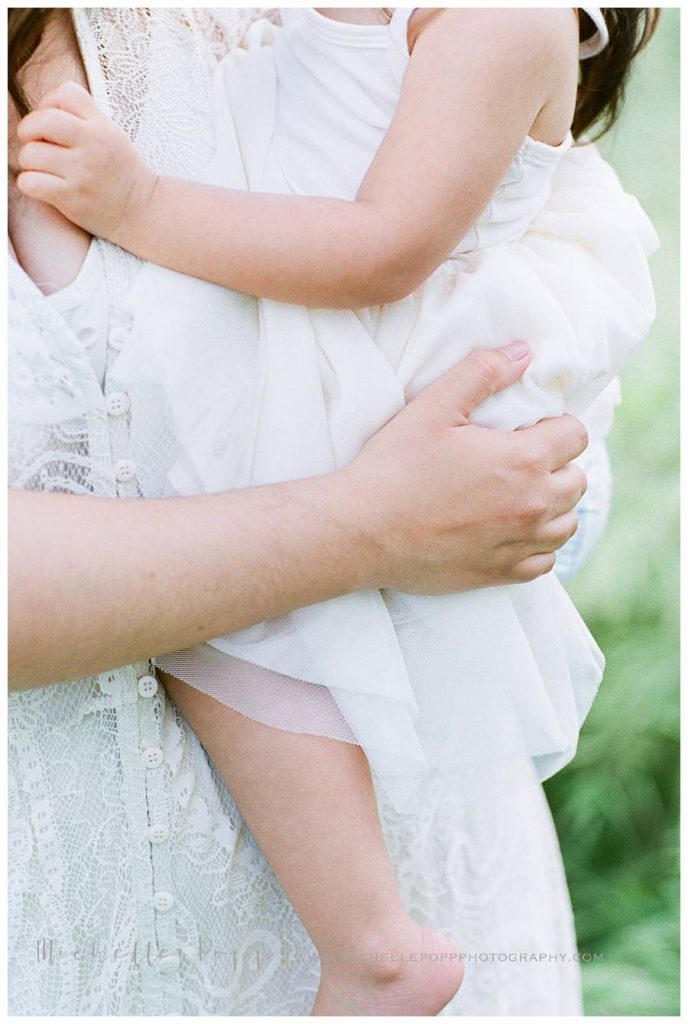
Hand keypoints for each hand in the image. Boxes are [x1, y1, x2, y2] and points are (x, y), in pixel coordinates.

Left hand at [15, 80, 156, 241]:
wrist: (142, 211)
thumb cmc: (121, 173)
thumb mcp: (112, 134)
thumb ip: (83, 117)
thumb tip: (42, 111)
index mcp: (102, 127)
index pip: (65, 93)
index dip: (48, 103)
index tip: (50, 121)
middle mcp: (92, 146)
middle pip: (41, 121)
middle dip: (28, 130)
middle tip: (34, 143)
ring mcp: (82, 173)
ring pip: (30, 154)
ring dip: (29, 161)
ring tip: (42, 169)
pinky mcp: (71, 198)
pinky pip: (30, 182)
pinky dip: (29, 183)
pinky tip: (42, 185)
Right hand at [341, 340, 587, 592]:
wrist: (361, 531)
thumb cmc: (394, 467)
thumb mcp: (432, 407)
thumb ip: (481, 373)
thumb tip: (522, 351)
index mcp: (523, 460)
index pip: (576, 436)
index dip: (556, 426)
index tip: (530, 428)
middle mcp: (532, 505)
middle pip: (576, 481)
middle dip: (558, 465)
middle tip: (522, 460)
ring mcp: (518, 544)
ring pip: (566, 524)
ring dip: (553, 507)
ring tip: (522, 496)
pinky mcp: (499, 573)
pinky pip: (544, 563)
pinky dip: (537, 547)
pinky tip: (513, 532)